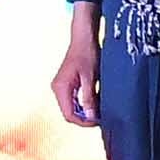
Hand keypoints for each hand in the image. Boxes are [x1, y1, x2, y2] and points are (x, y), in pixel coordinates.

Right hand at [53, 6, 102, 127]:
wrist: (83, 37)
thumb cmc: (88, 53)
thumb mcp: (90, 76)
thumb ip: (88, 96)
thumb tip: (89, 115)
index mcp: (60, 88)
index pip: (69, 115)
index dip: (84, 122)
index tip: (99, 122)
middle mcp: (57, 89)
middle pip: (69, 113)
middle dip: (85, 118)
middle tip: (103, 118)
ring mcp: (61, 86)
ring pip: (72, 107)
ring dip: (85, 112)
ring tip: (101, 111)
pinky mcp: (67, 84)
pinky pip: (74, 100)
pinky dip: (84, 104)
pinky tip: (97, 102)